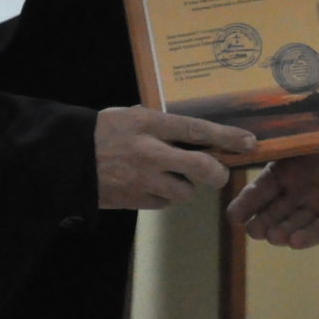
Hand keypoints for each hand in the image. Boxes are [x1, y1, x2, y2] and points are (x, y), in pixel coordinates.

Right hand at [94, 106, 255, 209]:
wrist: (68, 158)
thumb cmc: (102, 132)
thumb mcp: (130, 115)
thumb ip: (160, 122)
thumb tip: (193, 131)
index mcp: (150, 124)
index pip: (197, 130)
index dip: (227, 137)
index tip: (249, 142)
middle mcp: (150, 151)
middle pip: (200, 167)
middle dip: (217, 173)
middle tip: (219, 173)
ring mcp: (143, 179)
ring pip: (184, 191)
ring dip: (184, 186)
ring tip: (169, 176)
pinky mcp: (136, 200)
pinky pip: (164, 203)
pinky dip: (164, 196)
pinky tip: (151, 186)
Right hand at [225, 139, 318, 248]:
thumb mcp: (312, 131)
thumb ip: (289, 137)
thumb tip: (257, 129)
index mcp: (286, 170)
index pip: (260, 190)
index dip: (246, 203)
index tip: (233, 216)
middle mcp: (298, 191)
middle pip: (274, 212)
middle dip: (263, 223)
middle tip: (255, 231)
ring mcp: (318, 205)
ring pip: (295, 223)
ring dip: (284, 232)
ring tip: (275, 237)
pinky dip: (309, 236)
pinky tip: (295, 242)